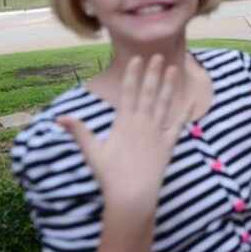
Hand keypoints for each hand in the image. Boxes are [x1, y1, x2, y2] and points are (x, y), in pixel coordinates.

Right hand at [57, 55, 188, 214]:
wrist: (132, 195)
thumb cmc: (110, 175)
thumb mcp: (92, 151)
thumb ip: (79, 132)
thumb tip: (59, 118)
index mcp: (123, 122)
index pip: (128, 92)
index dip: (133, 75)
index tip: (137, 59)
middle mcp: (141, 123)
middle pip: (148, 93)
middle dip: (153, 73)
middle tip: (159, 56)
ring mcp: (157, 132)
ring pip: (164, 103)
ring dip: (169, 85)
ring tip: (175, 69)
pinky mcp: (169, 143)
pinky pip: (178, 124)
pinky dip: (185, 112)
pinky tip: (191, 100)